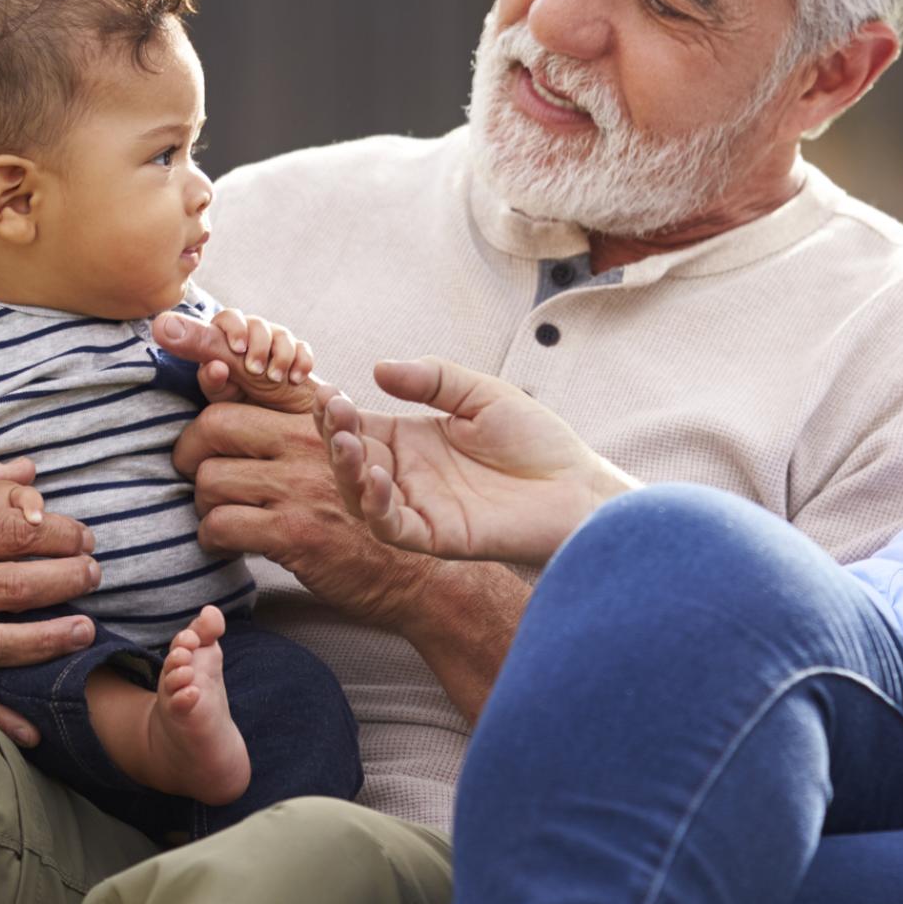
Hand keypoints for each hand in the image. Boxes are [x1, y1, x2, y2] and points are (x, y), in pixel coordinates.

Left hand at [153, 309, 318, 413]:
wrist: (274, 430)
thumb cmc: (238, 406)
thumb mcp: (219, 381)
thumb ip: (197, 350)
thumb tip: (161, 325)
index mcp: (224, 342)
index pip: (228, 318)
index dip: (234, 328)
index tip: (237, 349)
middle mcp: (249, 341)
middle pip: (257, 323)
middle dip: (259, 344)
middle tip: (256, 371)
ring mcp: (275, 348)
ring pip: (282, 334)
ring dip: (280, 355)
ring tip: (276, 379)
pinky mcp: (297, 358)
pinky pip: (302, 348)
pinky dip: (300, 361)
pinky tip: (294, 378)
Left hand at [174, 398, 442, 631]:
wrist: (414, 574)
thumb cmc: (372, 513)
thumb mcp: (350, 452)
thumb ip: (307, 422)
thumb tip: (243, 394)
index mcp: (319, 418)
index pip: (247, 387)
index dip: (210, 389)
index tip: (195, 403)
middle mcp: (310, 444)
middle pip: (214, 425)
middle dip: (191, 453)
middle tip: (196, 473)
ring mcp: (301, 487)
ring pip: (210, 479)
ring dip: (206, 503)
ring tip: (224, 514)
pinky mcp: (294, 532)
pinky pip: (220, 525)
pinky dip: (213, 538)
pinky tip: (231, 543)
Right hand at [315, 356, 638, 564]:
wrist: (577, 486)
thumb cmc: (536, 441)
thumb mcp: (482, 395)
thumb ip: (434, 380)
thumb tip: (378, 367)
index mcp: (414, 439)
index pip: (359, 424)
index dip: (337, 410)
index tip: (325, 390)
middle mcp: (408, 474)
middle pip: (351, 458)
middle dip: (336, 435)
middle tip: (334, 412)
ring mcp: (420, 506)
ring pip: (361, 495)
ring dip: (346, 469)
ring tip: (347, 441)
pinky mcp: (437, 536)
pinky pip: (393, 526)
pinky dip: (376, 505)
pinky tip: (375, 477)